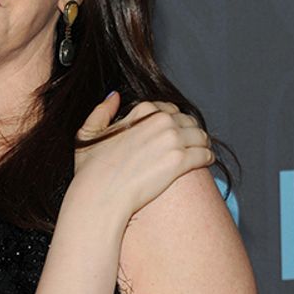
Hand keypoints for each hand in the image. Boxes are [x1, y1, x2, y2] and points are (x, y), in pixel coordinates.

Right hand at [73, 92, 213, 221]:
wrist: (99, 196)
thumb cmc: (91, 171)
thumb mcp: (87, 134)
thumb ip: (101, 111)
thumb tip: (114, 96)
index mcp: (142, 111)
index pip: (169, 109)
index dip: (171, 121)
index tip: (169, 133)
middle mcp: (160, 121)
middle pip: (188, 121)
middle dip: (188, 131)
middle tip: (187, 144)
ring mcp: (172, 141)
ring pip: (200, 136)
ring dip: (201, 143)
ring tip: (198, 152)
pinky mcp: (180, 162)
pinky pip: (205, 154)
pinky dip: (207, 158)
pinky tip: (204, 163)